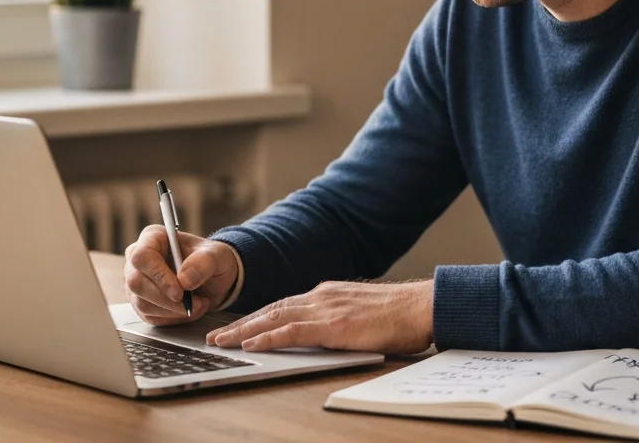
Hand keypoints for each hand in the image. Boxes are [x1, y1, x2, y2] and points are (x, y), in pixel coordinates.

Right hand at [123, 225, 237, 325]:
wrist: (214, 279)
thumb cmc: (211, 260)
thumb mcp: (217, 255)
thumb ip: (204, 262)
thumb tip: (185, 280)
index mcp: (153, 238)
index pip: (142, 257)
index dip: (158, 276)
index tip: (179, 292)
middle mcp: (139, 259)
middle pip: (137, 283)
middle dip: (166, 299)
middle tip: (192, 303)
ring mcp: (137, 282)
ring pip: (142, 303)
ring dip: (173, 310)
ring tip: (198, 304)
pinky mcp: (141, 302)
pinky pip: (149, 316)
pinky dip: (172, 318)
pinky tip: (189, 310)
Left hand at [205, 279, 433, 354]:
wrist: (422, 307)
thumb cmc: (400, 316)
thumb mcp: (362, 314)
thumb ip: (340, 320)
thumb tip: (327, 334)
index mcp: (328, 295)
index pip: (283, 305)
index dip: (257, 317)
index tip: (238, 327)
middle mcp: (321, 297)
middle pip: (271, 309)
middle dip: (241, 323)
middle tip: (216, 336)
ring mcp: (326, 308)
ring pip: (274, 318)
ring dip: (244, 330)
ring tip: (222, 342)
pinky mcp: (333, 325)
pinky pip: (292, 331)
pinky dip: (268, 336)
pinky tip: (252, 344)